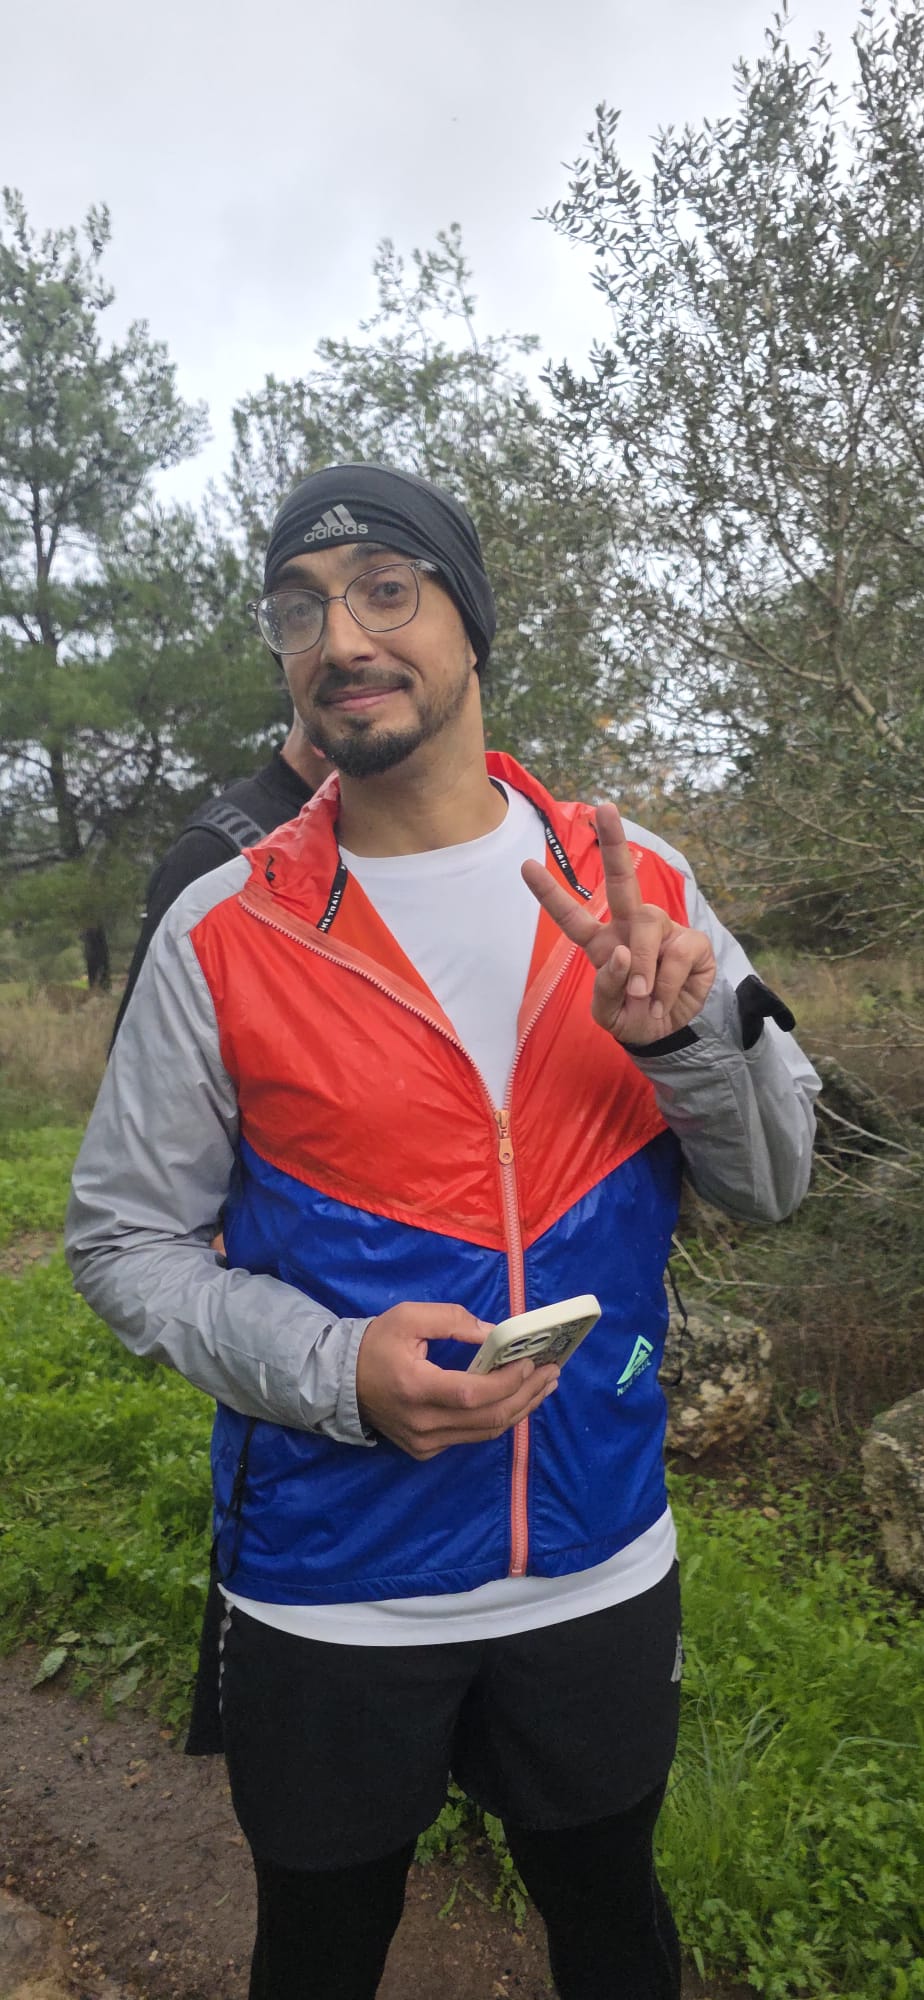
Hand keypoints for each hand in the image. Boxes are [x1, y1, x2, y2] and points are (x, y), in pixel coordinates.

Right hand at [356, 1302, 558, 1460]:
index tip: (532, 1361)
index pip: (474, 1394)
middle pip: (489, 1417)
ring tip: (544, 1385)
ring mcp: (425, 1443)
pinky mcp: (427, 1450)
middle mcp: (422, 1424)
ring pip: (486, 1431)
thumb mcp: (409, 1317)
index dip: (508, 1381)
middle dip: (527, 1394)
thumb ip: (453, 1321)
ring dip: (520, 1408)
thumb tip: (494, 1334)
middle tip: (552, 1372)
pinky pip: (473, 1436)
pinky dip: (499, 1417)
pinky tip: (516, 1399)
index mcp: (415, 1388)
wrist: (341, 1381)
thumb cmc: (377, 1344)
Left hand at [522, 802, 715, 1046]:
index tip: (525, 866)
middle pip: (622, 881)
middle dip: (614, 842)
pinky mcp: (692, 943)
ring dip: (642, 965)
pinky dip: (668, 982)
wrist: (667, 1034)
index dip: (549, 893)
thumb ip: (607, 987)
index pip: (572, 917)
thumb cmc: (630, 1015)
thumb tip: (622, 954)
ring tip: (643, 997)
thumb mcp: (607, 1013)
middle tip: (605, 808)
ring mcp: (664, 931)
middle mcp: (630, 927)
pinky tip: (665, 998)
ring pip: (648, 926)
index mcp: (601, 942)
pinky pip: (676, 952)